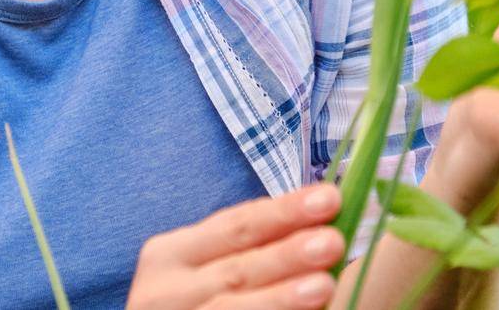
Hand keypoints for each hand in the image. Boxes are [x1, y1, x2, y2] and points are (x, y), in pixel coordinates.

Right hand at [126, 182, 345, 309]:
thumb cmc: (195, 301)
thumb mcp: (202, 270)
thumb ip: (247, 252)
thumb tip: (319, 229)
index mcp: (170, 254)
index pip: (234, 225)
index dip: (284, 211)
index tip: (330, 198)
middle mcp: (165, 288)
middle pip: (237, 267)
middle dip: (288, 252)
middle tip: (333, 240)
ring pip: (232, 307)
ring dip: (281, 296)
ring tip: (324, 284)